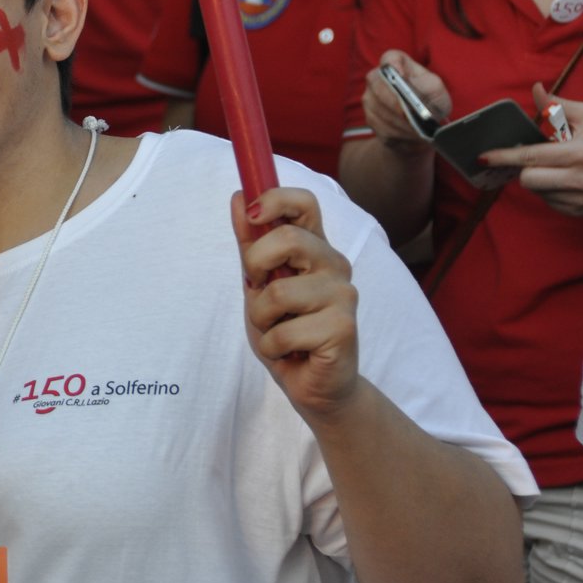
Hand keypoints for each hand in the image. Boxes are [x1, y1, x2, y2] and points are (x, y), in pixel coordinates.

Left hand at [232, 188, 359, 421]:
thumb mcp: (259, 284)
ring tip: (278, 331)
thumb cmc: (287, 331)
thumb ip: (251, 243)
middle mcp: (334, 265)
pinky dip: (273, 346)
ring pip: (278, 292)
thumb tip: (238, 196)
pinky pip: (283, 331)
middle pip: (288, 238)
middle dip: (255, 266)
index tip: (250, 212)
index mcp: (314, 249)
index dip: (275, 198)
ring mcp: (343, 295)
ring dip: (262, 319)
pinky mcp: (343, 328)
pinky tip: (291, 352)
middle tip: (257, 291)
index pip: (305, 203)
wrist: (314, 385)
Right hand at [362, 50, 450, 153]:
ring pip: (380, 110)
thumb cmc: (429, 101)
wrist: (418, 125)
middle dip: (396, 103)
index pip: (390, 59)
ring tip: (418, 129)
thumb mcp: (436, 90)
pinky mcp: (369, 119)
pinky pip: (381, 126)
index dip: (395, 67)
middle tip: (410, 115)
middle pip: (379, 87)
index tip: (403, 77)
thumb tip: (415, 90)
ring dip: (400, 122)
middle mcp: (376, 78)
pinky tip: (411, 135)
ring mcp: (369, 99)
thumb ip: (429, 86)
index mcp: (394, 63)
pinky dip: (398, 132)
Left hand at [481, 84, 582, 215]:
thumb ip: (557, 104)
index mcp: (579, 153)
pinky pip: (547, 201)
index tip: (483, 158)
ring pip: (535, 191)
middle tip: (540, 157)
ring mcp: (579, 199)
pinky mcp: (577, 211)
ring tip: (559, 167)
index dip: (503, 157)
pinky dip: (550, 190)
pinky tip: (565, 179)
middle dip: (526, 167)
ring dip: (539, 178)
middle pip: (526, 178)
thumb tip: (536, 89)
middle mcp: (579, 179)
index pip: (530, 157)